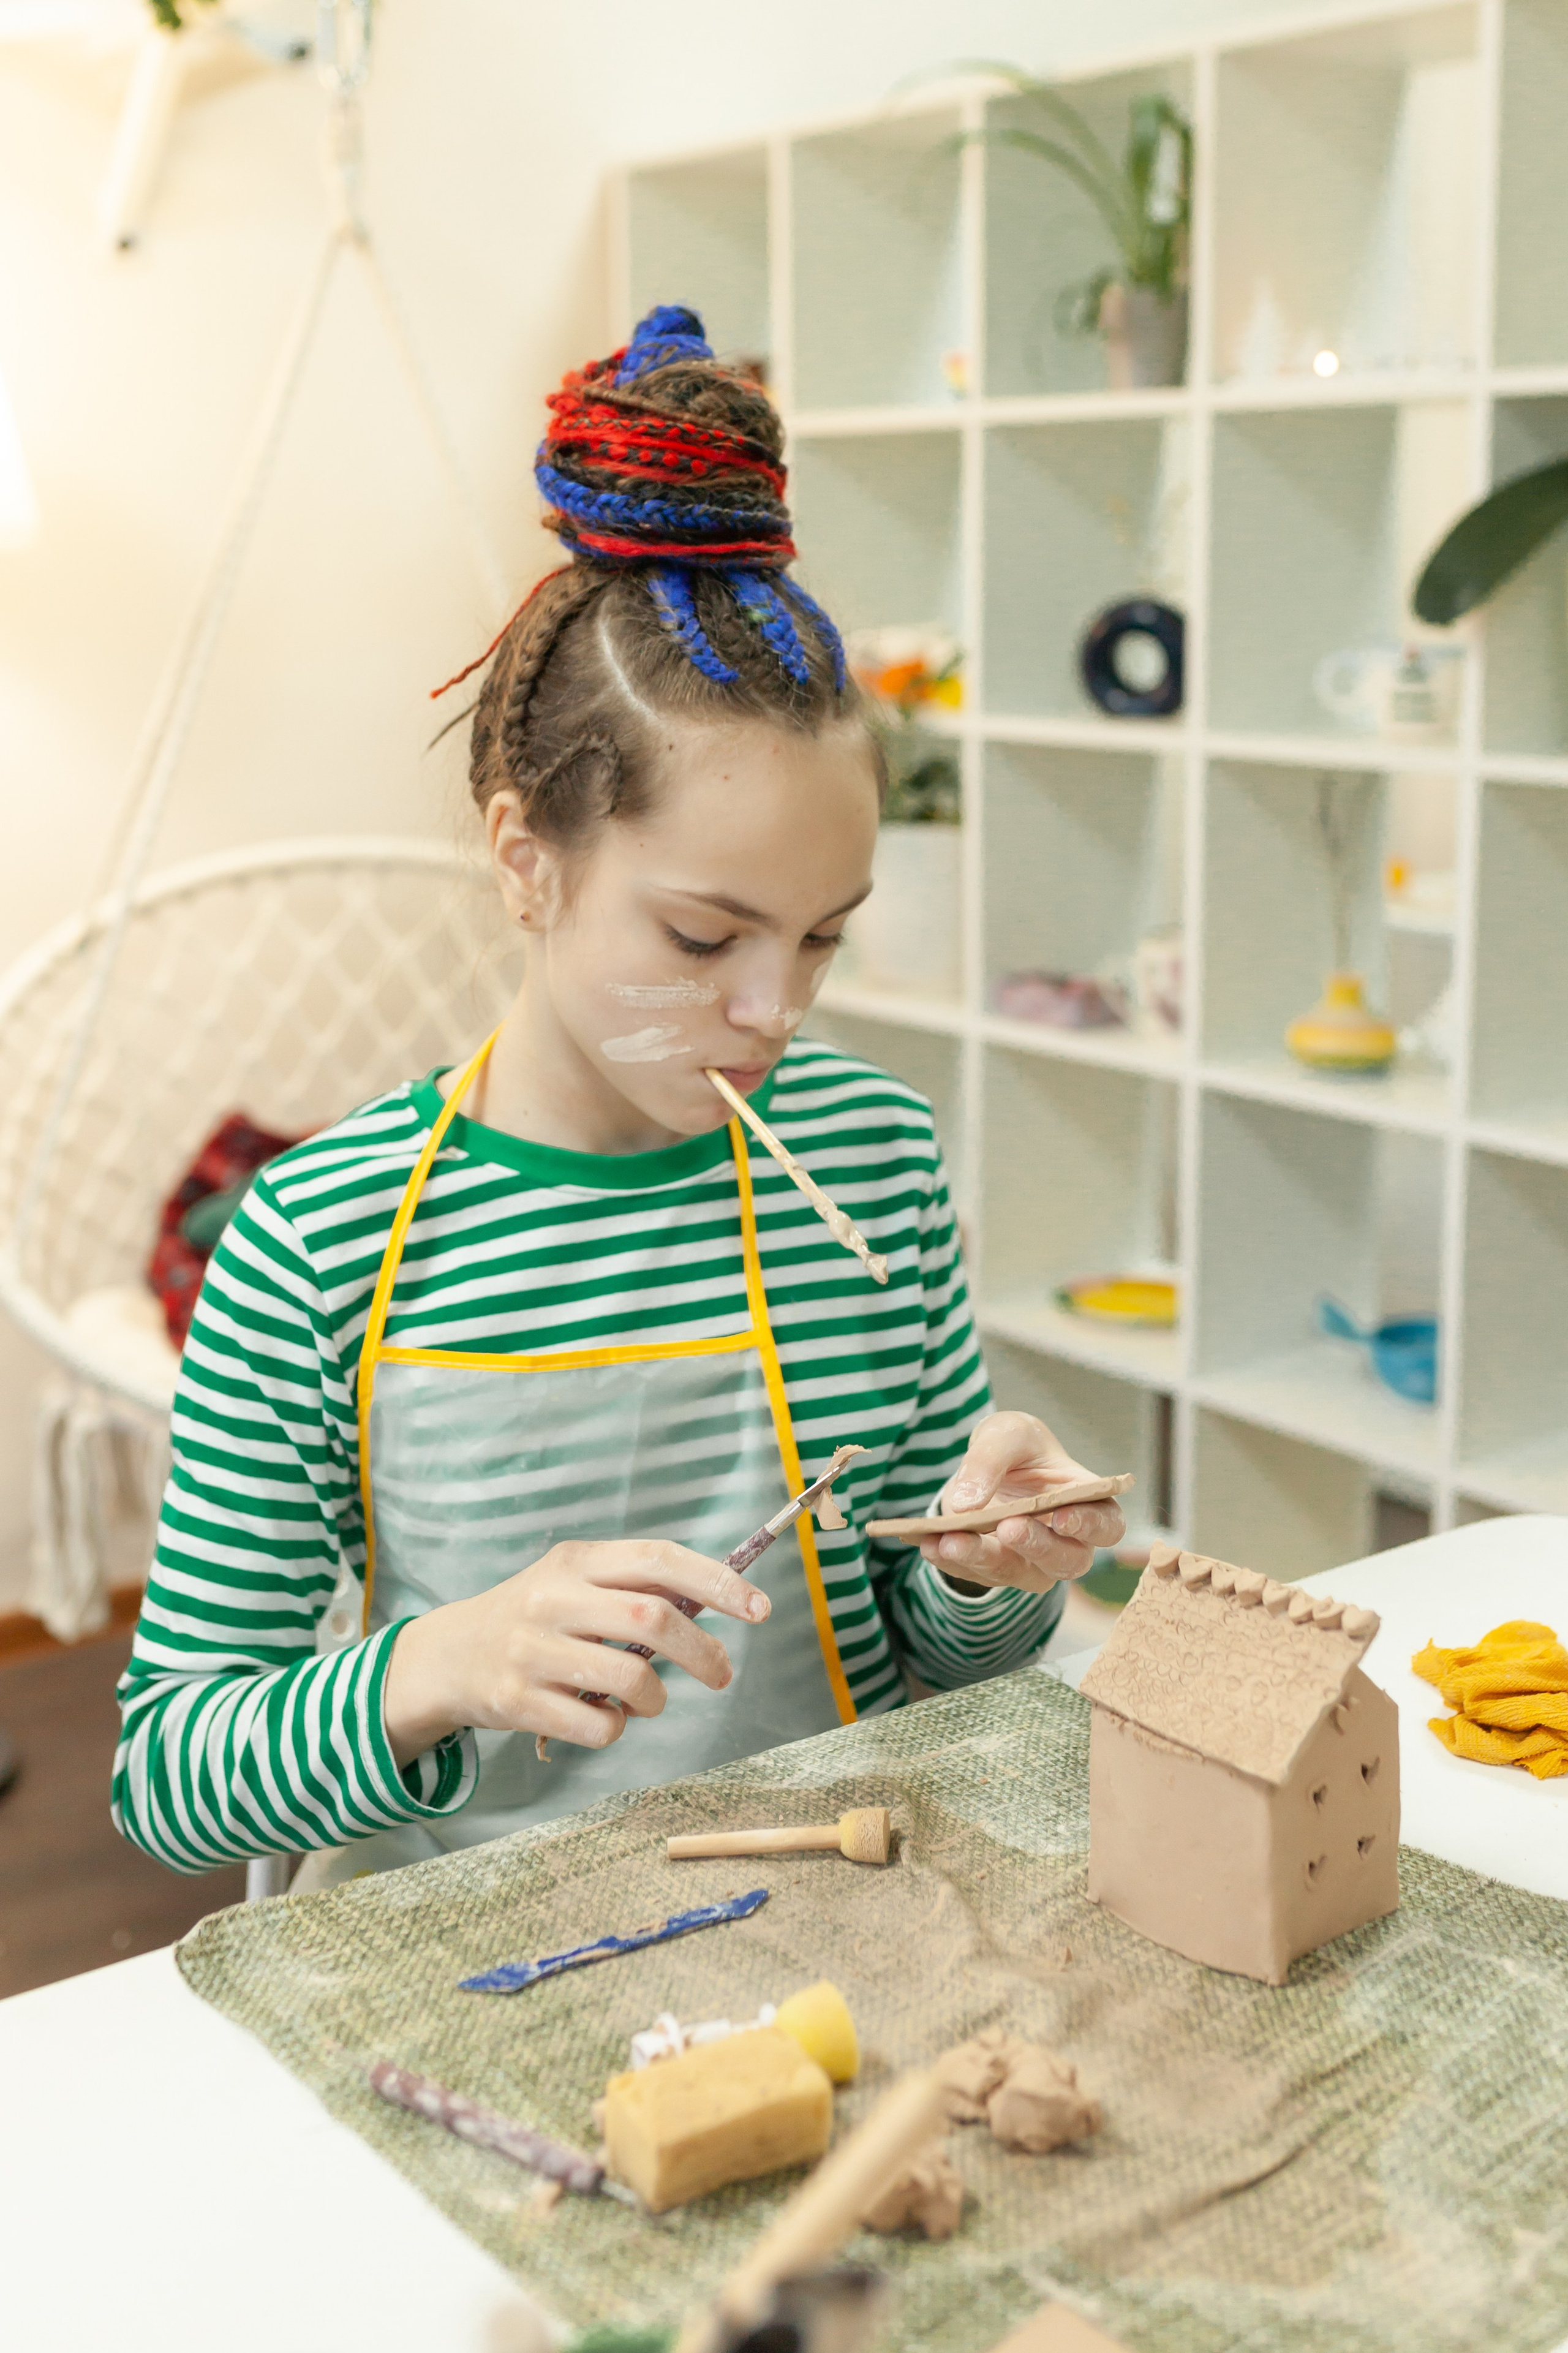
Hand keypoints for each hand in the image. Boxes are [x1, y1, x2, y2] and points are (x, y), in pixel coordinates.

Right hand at [382, 1539, 769, 1766]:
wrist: (449, 1656)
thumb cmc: (534, 1617)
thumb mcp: (575, 1580)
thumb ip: (635, 1586)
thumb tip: (721, 1598)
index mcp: (575, 1560)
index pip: (658, 1559)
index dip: (717, 1581)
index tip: (758, 1608)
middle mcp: (552, 1598)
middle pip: (653, 1619)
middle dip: (702, 1651)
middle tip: (720, 1673)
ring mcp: (532, 1651)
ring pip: (632, 1681)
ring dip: (658, 1699)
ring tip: (650, 1700)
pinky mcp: (518, 1702)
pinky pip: (599, 1727)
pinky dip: (617, 1729)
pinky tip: (604, 1717)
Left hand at [920, 1411, 1125, 1593]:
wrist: (986, 1465)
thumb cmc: (1016, 1447)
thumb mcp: (1005, 1434)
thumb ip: (991, 1460)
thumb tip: (966, 1504)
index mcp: (1087, 1502)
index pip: (1106, 1525)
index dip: (1089, 1525)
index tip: (1062, 1516)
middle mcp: (1068, 1541)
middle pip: (1067, 1560)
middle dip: (1036, 1546)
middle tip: (1008, 1527)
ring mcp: (1032, 1562)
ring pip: (1018, 1573)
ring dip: (984, 1559)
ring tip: (950, 1540)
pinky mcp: (997, 1570)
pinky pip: (977, 1574)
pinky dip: (951, 1561)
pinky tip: (929, 1544)